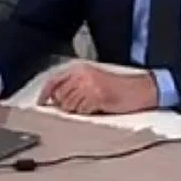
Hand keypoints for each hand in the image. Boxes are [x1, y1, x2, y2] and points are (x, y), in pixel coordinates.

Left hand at [39, 63, 157, 114]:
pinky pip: (81, 110)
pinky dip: (87, 112)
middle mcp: (82, 74)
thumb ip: (75, 84)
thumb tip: (55, 98)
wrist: (139, 89)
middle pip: (60, 96)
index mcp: (80, 68)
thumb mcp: (94, 79)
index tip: (41, 103)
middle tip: (82, 105)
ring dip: (77, 109)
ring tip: (92, 105)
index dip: (45, 93)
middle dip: (66, 104)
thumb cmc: (118, 87)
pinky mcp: (96, 96)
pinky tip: (97, 107)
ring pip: (69, 105)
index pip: (54, 80)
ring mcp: (89, 85)